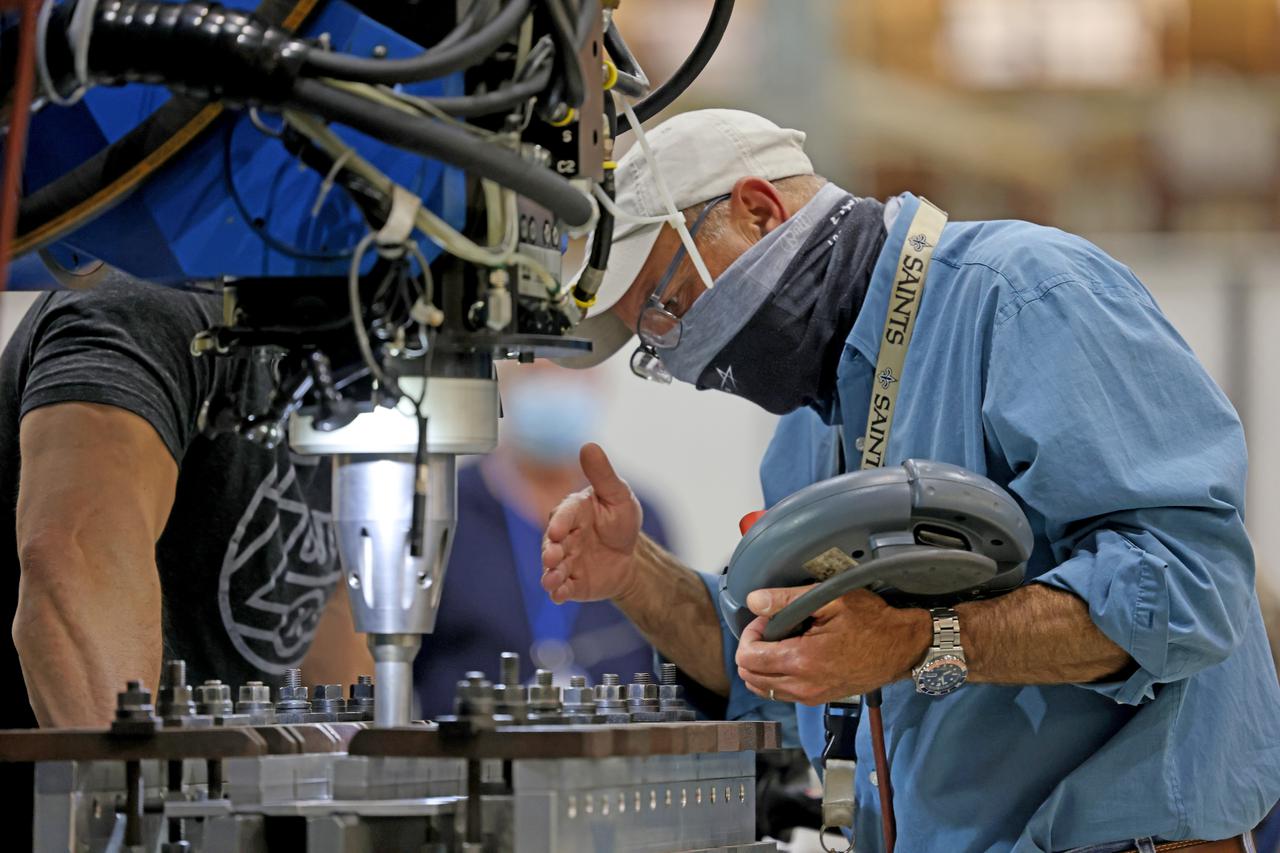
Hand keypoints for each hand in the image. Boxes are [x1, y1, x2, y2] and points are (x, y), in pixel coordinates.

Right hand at [541, 443, 643, 603]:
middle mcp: (565, 537)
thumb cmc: (620, 519)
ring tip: (552, 579)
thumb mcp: (618, 495)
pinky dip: (558, 592)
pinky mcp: (572, 582)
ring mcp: (567, 560)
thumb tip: (589, 445)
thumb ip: (603, 475)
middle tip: (551, 556)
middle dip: (550, 550)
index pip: (564, 515)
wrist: (630, 556)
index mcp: (573, 512)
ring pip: (553, 567)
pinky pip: (562, 588)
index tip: (556, 530)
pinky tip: (558, 595)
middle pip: (552, 543)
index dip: (560, 523)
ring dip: (550, 573)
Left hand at [735, 586, 931, 704]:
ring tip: (783, 641)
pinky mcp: (818, 699)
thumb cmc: (871, 621)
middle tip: (773, 628)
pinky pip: (781, 693)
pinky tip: (793, 654)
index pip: (748, 657)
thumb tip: (753, 600)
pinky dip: (775, 675)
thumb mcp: (830, 599)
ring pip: (762, 688)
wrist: (900, 647)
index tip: (767, 619)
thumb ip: (786, 599)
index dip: (750, 633)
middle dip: (753, 649)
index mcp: (802, 660)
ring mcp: (810, 696)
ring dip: (762, 664)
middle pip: (750, 676)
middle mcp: (802, 686)